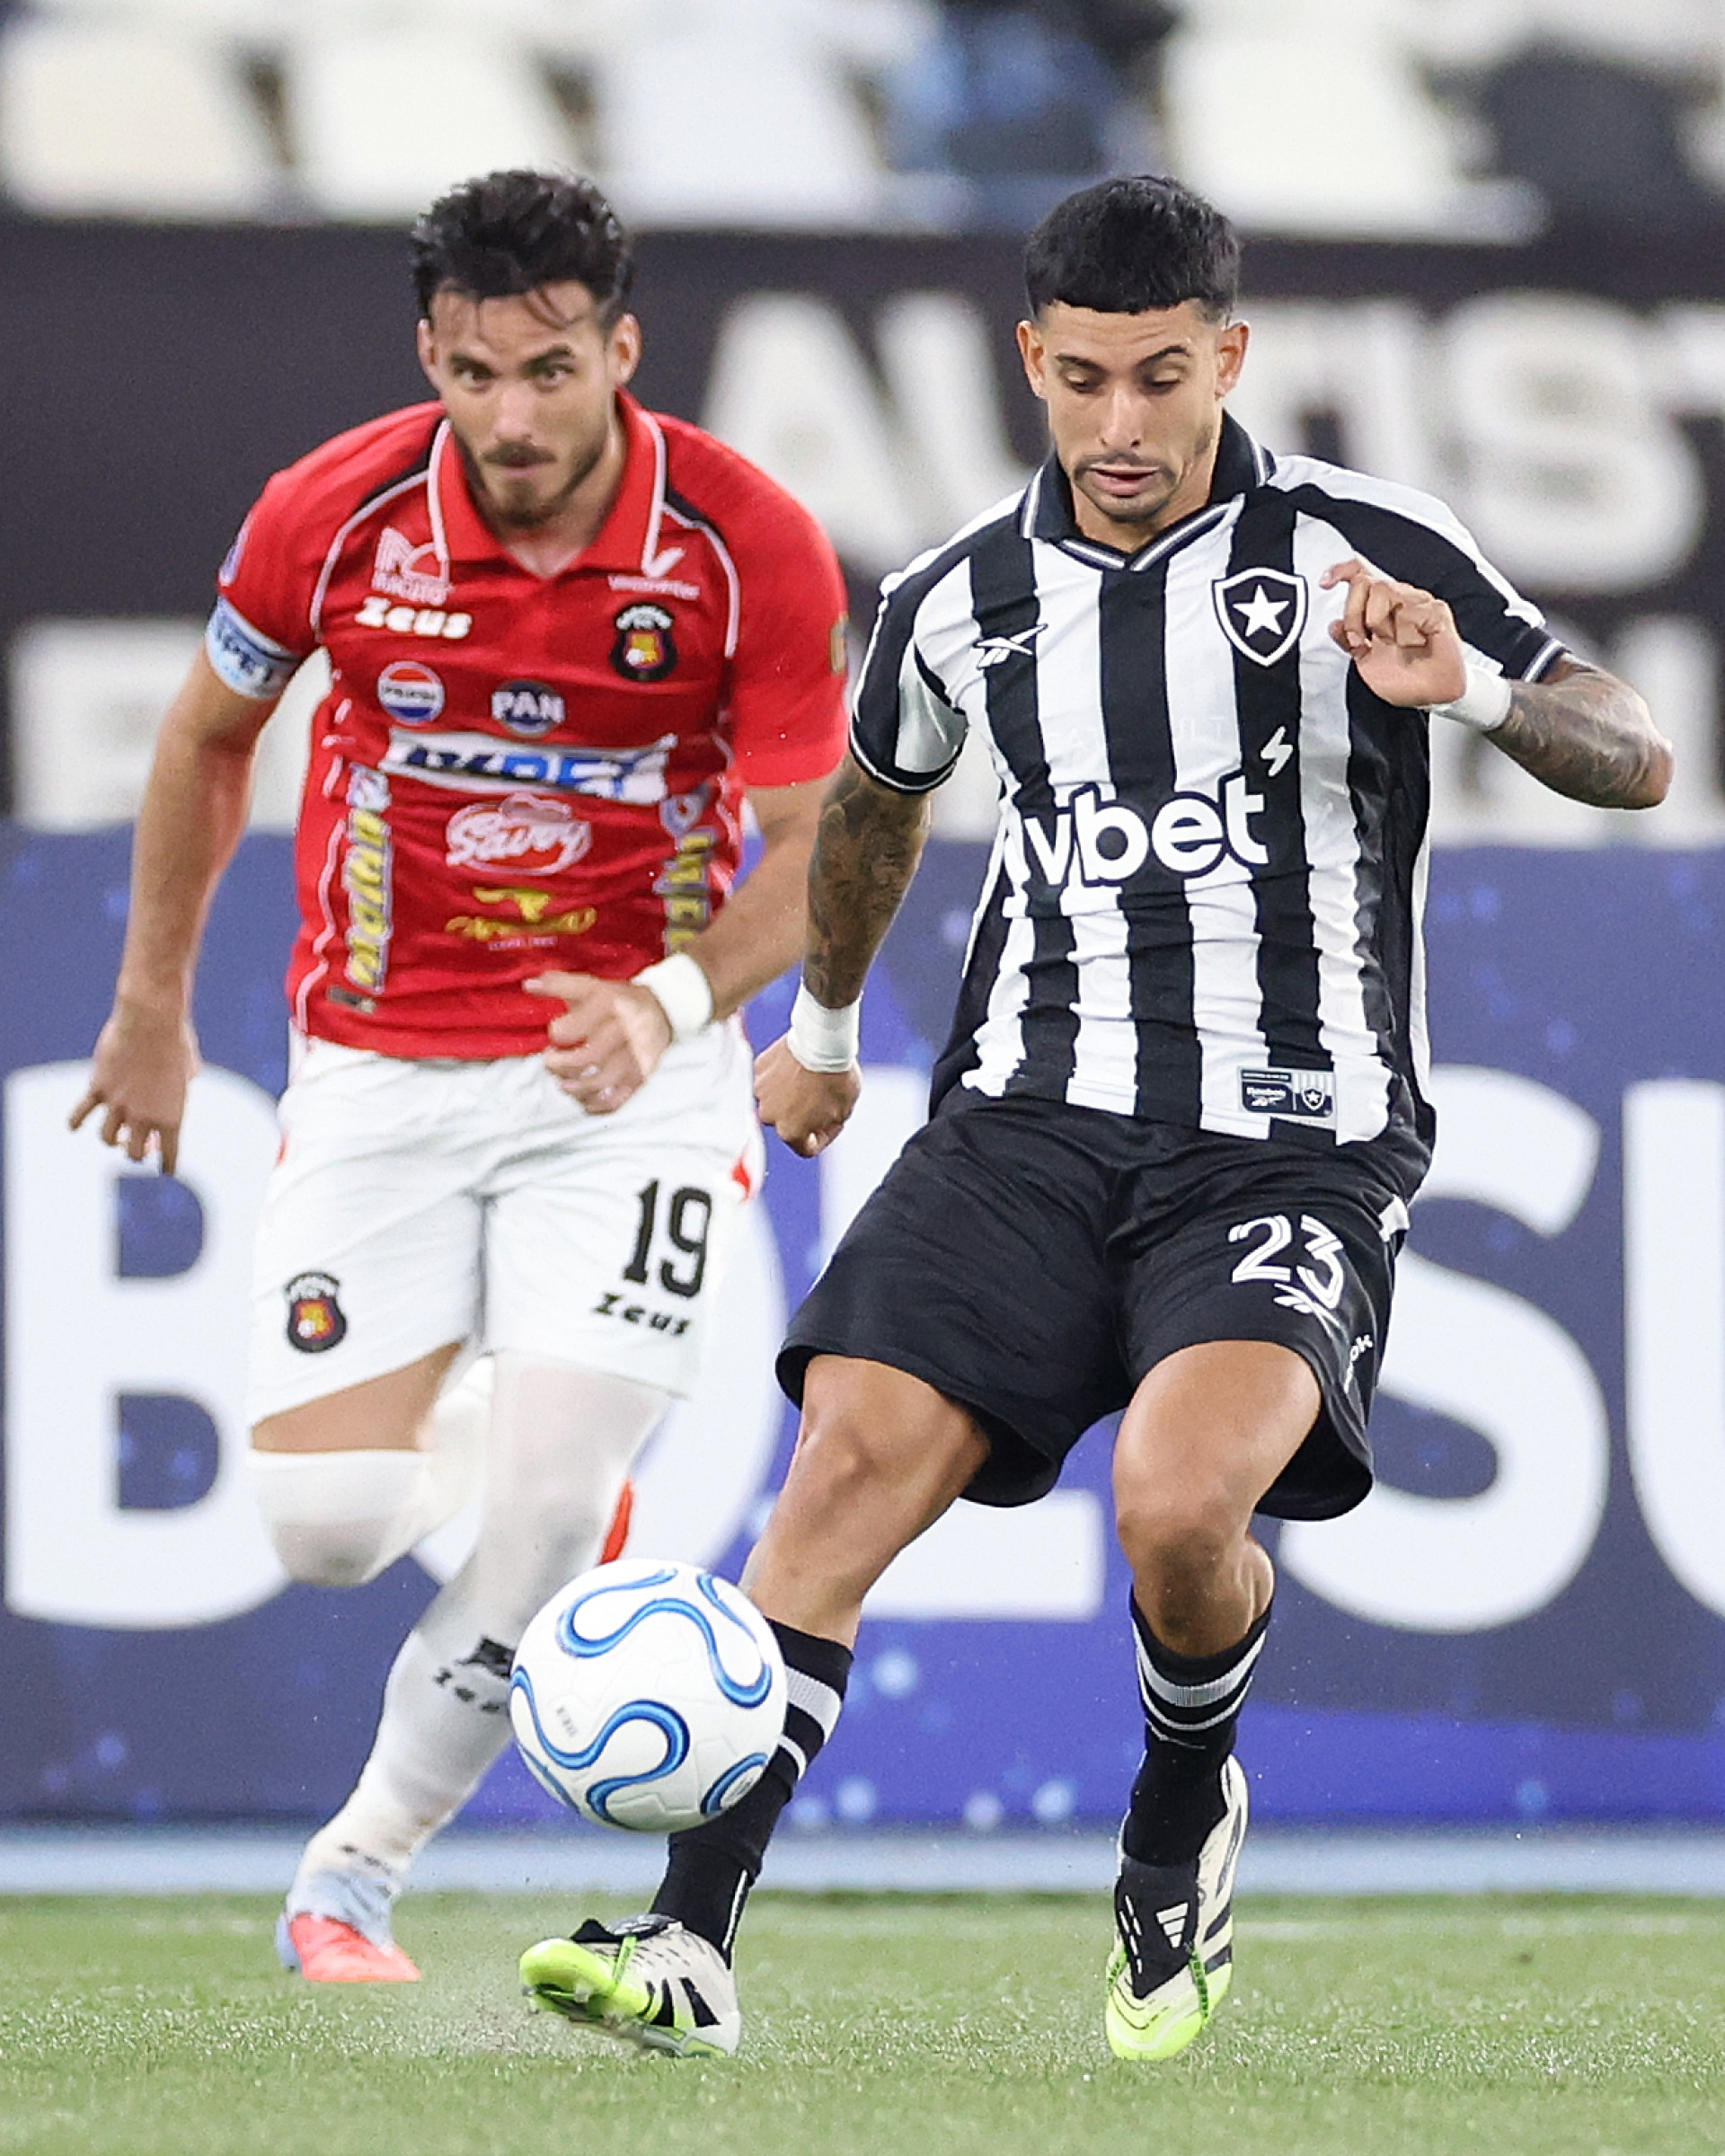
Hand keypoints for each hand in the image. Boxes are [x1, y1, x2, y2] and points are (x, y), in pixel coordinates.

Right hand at [68, 1000, 201, 1173]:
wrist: (152, 1021)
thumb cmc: (177, 1042)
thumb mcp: (189, 1070)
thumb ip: (183, 1086)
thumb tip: (178, 1086)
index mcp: (172, 1117)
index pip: (169, 1156)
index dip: (167, 1165)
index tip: (166, 1170)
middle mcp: (144, 1117)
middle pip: (134, 1153)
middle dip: (136, 1153)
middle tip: (138, 1143)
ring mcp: (118, 1105)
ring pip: (106, 1138)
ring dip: (111, 1139)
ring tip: (114, 1134)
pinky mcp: (97, 1089)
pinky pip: (80, 1114)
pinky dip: (75, 1122)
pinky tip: (74, 1126)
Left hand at [527, 971, 672, 1113]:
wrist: (664, 1011)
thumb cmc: (620, 1001)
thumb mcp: (592, 986)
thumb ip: (558, 985)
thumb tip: (528, 985)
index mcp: (610, 1007)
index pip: (578, 1026)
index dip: (558, 1032)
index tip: (555, 1034)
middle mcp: (624, 1032)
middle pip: (587, 1059)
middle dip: (560, 1065)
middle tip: (551, 1061)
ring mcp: (634, 1058)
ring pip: (599, 1083)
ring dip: (574, 1087)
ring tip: (564, 1082)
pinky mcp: (639, 1078)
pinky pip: (615, 1100)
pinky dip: (594, 1104)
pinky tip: (583, 1098)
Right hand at [754, 1036, 860, 1157]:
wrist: (822, 1041)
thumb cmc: (836, 1077)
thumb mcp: (844, 1110)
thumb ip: (828, 1125)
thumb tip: (819, 1126)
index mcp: (790, 1132)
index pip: (806, 1148)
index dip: (823, 1138)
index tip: (830, 1123)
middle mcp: (769, 1116)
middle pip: (788, 1123)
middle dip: (803, 1115)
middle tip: (821, 1097)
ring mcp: (761, 1091)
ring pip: (776, 1100)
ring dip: (789, 1095)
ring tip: (809, 1078)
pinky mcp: (758, 1069)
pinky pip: (770, 1078)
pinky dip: (781, 1075)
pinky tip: (798, 1066)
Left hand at [1321, 557, 1467, 708]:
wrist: (1430, 695)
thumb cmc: (1404, 678)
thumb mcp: (1365, 662)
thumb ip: (1348, 641)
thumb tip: (1334, 624)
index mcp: (1380, 608)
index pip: (1360, 574)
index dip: (1341, 571)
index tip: (1325, 583)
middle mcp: (1398, 600)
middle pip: (1366, 581)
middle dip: (1354, 613)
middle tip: (1362, 639)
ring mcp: (1418, 602)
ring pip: (1385, 590)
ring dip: (1380, 623)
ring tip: (1392, 643)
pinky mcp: (1436, 610)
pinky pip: (1409, 610)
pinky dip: (1405, 632)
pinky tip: (1414, 643)